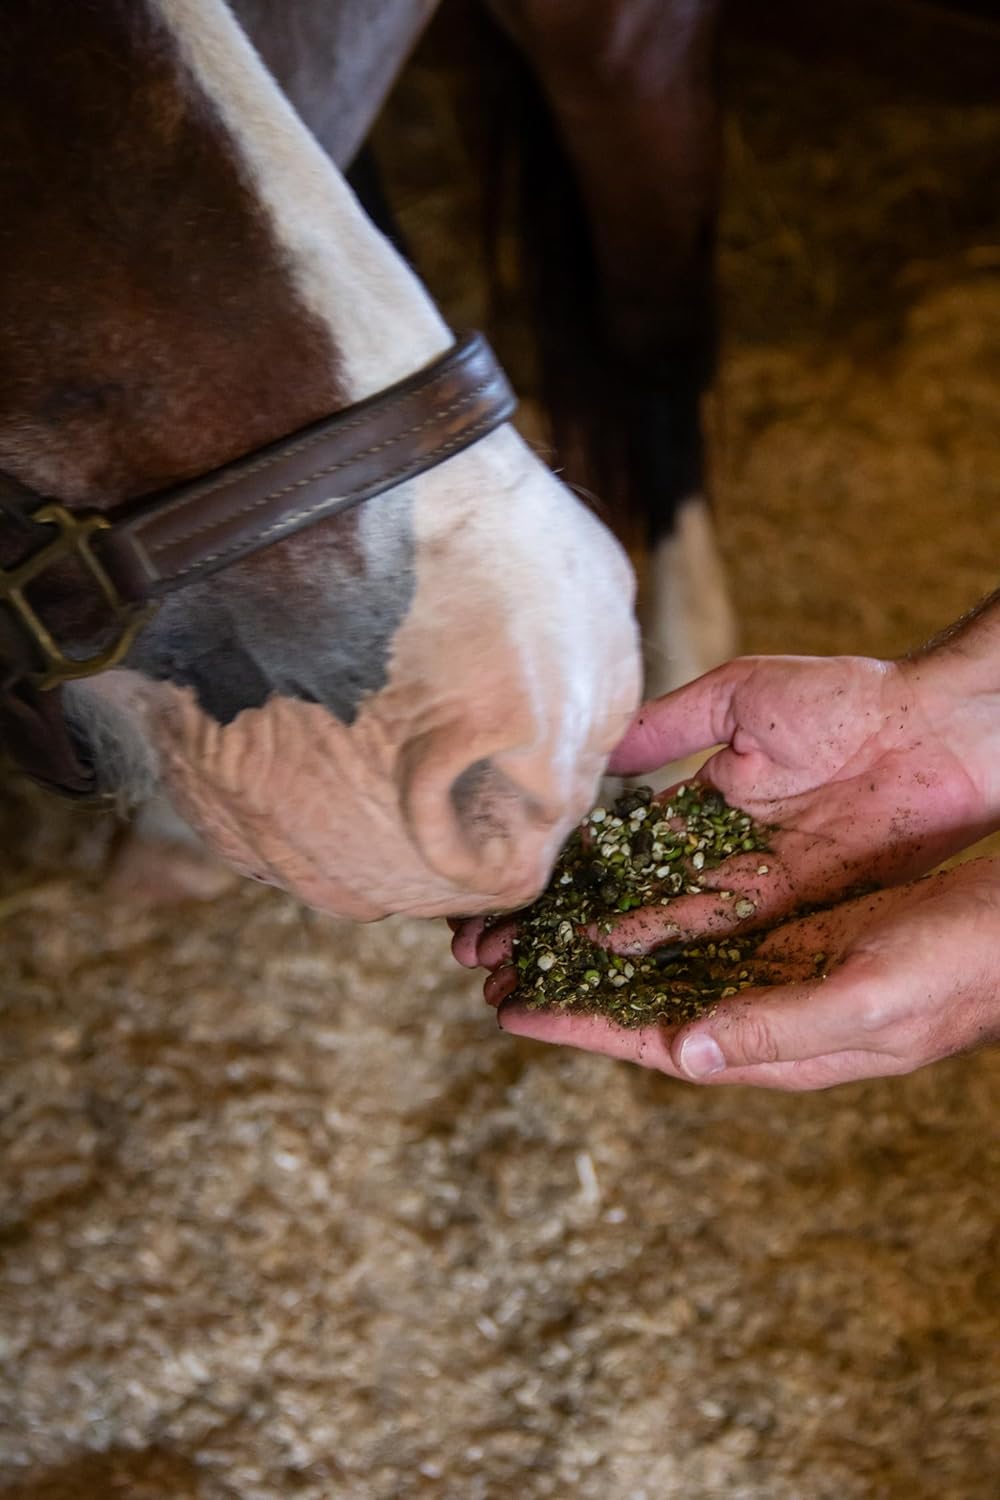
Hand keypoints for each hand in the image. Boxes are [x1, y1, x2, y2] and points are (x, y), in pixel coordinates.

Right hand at [452, 650, 999, 973]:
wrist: (936, 728)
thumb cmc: (845, 698)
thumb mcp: (736, 697)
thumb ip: (664, 728)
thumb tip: (594, 754)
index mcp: (701, 805)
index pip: (611, 851)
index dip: (553, 876)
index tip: (494, 893)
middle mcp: (714, 855)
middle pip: (617, 901)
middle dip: (550, 930)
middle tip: (479, 956)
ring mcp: (747, 885)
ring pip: (651, 926)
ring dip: (585, 950)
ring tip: (517, 973)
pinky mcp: (785, 905)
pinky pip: (707, 927)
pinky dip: (649, 942)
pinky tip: (593, 956)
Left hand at [496, 858, 999, 1089]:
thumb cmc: (960, 971)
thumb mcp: (871, 1002)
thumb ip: (780, 1026)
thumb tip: (685, 1049)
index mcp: (777, 1047)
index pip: (656, 1046)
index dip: (582, 1031)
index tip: (510, 1015)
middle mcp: (764, 1012)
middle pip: (644, 1008)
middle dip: (572, 994)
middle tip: (493, 971)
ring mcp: (776, 969)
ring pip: (665, 965)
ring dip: (600, 952)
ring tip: (534, 933)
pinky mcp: (791, 927)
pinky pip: (702, 924)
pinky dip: (652, 913)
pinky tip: (614, 893)